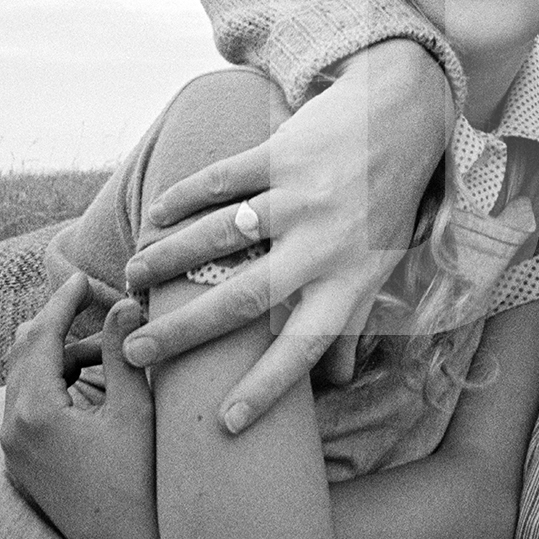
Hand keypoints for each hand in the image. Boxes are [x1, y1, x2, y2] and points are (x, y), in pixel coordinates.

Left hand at [1, 273, 168, 538]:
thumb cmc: (142, 482)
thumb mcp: (137, 409)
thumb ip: (124, 352)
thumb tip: (123, 303)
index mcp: (34, 412)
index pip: (39, 334)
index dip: (64, 300)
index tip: (85, 276)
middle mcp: (13, 431)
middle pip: (23, 352)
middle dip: (61, 323)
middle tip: (101, 306)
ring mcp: (17, 452)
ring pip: (27, 379)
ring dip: (64, 355)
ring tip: (114, 351)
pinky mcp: (27, 466)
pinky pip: (31, 406)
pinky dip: (58, 384)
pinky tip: (98, 384)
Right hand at [121, 40, 453, 430]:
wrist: (402, 114)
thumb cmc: (387, 203)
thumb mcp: (381, 265)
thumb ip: (355, 321)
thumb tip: (340, 384)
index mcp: (351, 280)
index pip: (306, 347)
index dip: (268, 388)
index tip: (226, 424)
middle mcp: (326, 244)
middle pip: (245, 299)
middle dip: (185, 332)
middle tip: (137, 352)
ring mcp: (303, 197)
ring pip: (222, 236)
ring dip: (171, 258)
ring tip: (135, 277)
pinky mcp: (283, 153)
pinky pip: (223, 179)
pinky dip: (184, 197)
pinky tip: (156, 214)